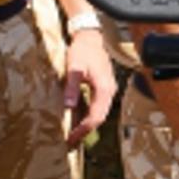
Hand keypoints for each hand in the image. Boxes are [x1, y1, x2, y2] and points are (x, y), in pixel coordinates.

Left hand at [63, 30, 116, 146]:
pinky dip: (90, 116)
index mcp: (104, 89)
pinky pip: (99, 107)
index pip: (96, 115)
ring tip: (75, 134)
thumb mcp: (74, 67)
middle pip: (100, 118)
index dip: (84, 128)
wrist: (92, 37)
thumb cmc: (83, 50)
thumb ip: (72, 86)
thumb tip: (68, 106)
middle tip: (72, 141)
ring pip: (101, 113)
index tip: (72, 137)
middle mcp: (110, 92)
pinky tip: (80, 119)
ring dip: (88, 124)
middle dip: (86, 130)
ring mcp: (109, 91)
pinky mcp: (104, 89)